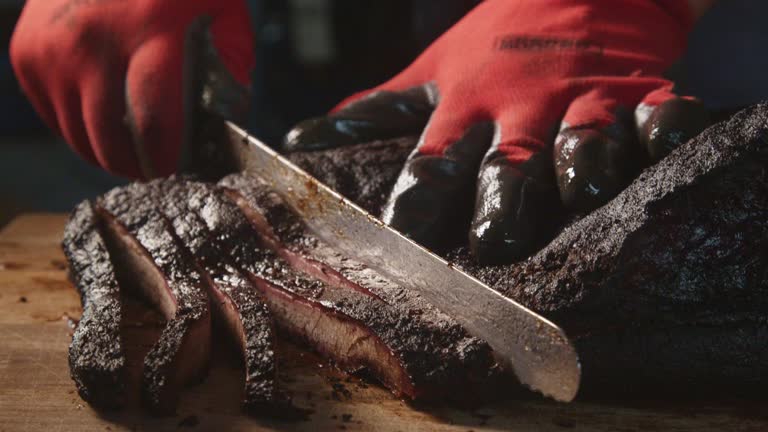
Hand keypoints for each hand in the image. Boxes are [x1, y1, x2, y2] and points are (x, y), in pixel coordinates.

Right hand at [11, 0, 254, 178]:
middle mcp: (95, 40)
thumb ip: (229, 72)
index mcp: (152, 32)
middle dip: (134, 165)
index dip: (166, 158)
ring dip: (104, 152)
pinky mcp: (28, 49)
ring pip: (76, 133)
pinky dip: (75, 125)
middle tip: (152, 170)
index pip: (154, 121)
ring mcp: (54, 46)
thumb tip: (221, 126)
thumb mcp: (225, 18)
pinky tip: (100, 117)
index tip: (177, 170)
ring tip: (129, 150)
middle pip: (108, 137)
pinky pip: (52, 113)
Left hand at [283, 0, 710, 263]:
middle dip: (501, 200)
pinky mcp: (641, 89)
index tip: (401, 237)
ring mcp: (583, 97)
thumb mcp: (433, 69)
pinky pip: (661, 110)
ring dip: (583, 162)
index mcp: (468, 106)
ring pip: (584, 136)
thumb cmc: (497, 40)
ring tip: (585, 191)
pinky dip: (667, 126)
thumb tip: (303, 142)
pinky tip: (667, 140)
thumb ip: (378, 110)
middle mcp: (522, 107)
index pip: (435, 159)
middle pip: (508, 161)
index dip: (417, 197)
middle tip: (493, 242)